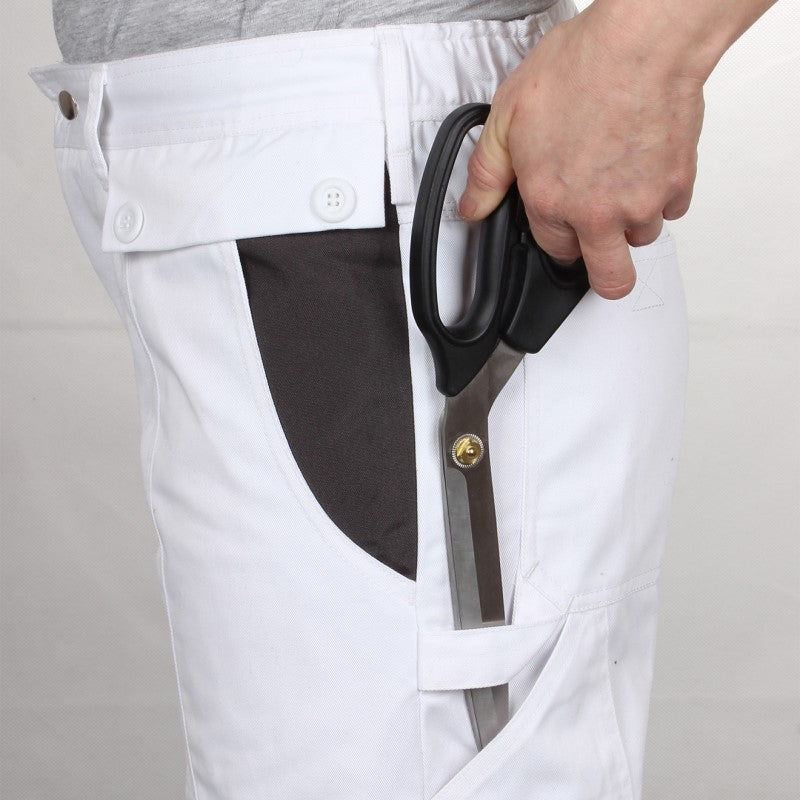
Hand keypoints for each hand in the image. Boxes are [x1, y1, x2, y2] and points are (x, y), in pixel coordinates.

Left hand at [457, 3, 705, 298]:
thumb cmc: (581, 68)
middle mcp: (597, 213)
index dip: (559, 238)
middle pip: (611, 280)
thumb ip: (486, 174)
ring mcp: (641, 202)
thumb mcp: (507, 117)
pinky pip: (672, 208)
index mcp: (551, 202)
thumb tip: (472, 209)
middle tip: (603, 253)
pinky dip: (661, 193)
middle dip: (605, 275)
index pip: (556, 251)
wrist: (644, 42)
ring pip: (641, 237)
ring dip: (632, 221)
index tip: (564, 225)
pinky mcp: (677, 184)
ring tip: (621, 182)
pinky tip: (646, 163)